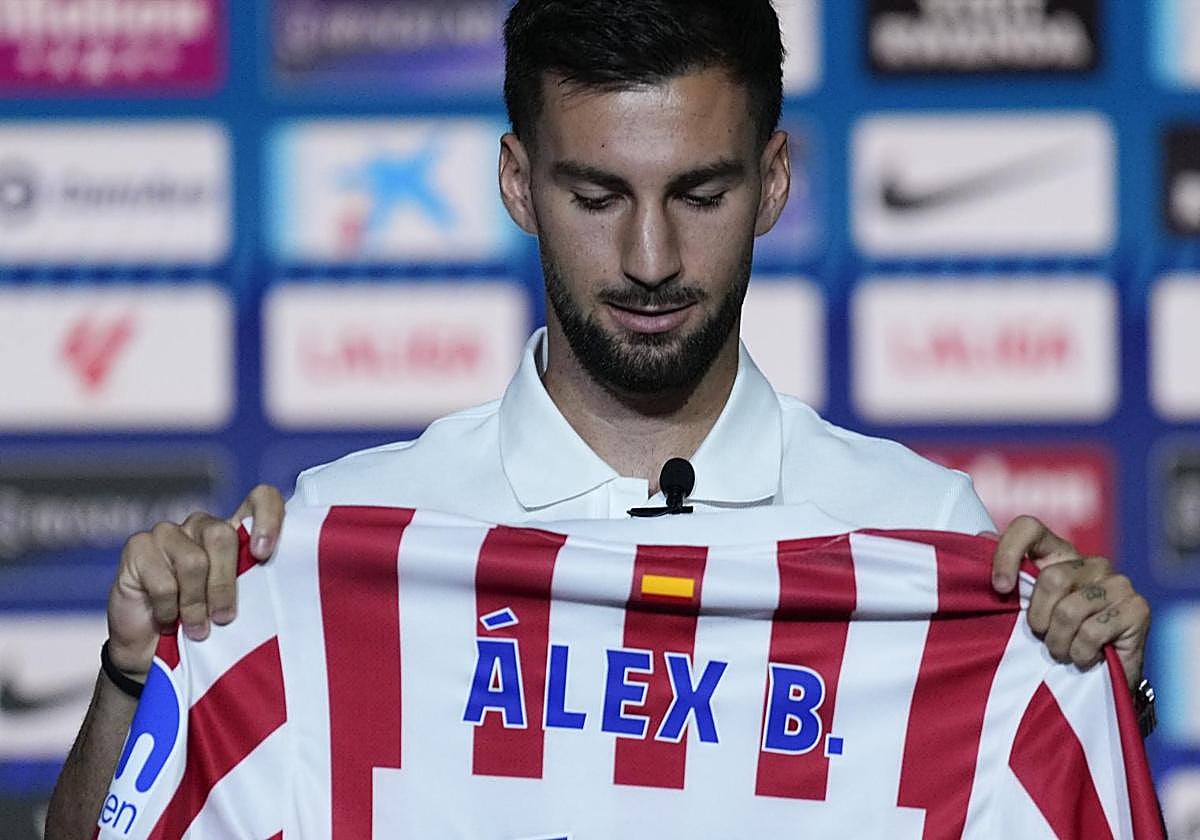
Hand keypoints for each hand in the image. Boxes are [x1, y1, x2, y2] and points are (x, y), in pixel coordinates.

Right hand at [105, 484, 285, 676]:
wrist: (153, 652)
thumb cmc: (205, 628)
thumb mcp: (238, 608)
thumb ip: (256, 587)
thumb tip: (287, 590)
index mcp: (235, 533)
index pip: (261, 499)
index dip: (268, 518)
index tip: (264, 554)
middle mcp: (202, 526)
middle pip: (222, 536)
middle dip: (225, 585)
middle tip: (224, 619)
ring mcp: (168, 533)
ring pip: (194, 561)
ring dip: (196, 604)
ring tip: (197, 629)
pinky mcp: (138, 547)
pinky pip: (163, 580)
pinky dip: (168, 609)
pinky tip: (166, 620)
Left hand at [990, 515, 1149, 689]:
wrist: (1097, 679)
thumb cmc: (1055, 638)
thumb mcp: (1024, 608)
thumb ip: (1008, 575)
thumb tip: (982, 537)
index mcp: (1058, 554)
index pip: (1029, 527)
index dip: (1008, 553)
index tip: (1000, 588)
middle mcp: (1091, 562)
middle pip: (1051, 579)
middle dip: (1038, 619)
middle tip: (1043, 637)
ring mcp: (1118, 582)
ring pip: (1069, 610)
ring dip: (1058, 642)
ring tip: (1063, 651)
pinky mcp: (1137, 608)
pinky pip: (1092, 631)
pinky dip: (1080, 653)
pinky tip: (1086, 657)